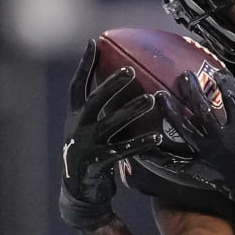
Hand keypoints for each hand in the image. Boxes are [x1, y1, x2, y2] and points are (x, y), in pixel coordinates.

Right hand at [59, 39, 162, 229]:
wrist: (80, 192)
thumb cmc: (94, 155)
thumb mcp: (94, 130)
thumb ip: (106, 112)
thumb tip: (129, 88)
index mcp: (76, 117)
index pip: (78, 85)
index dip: (85, 65)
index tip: (94, 41)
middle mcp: (77, 127)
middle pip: (94, 100)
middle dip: (111, 84)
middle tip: (130, 70)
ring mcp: (85, 145)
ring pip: (110, 124)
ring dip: (131, 111)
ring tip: (151, 100)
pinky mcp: (96, 163)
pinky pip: (122, 151)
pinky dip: (140, 144)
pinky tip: (158, 138)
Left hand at [161, 69, 234, 216]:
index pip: (230, 96)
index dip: (224, 81)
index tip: (217, 73)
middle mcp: (221, 138)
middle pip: (202, 108)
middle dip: (192, 90)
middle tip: (183, 76)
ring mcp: (208, 154)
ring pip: (184, 130)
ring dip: (171, 112)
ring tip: (161, 97)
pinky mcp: (200, 170)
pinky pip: (175, 164)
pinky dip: (157, 157)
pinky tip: (142, 149)